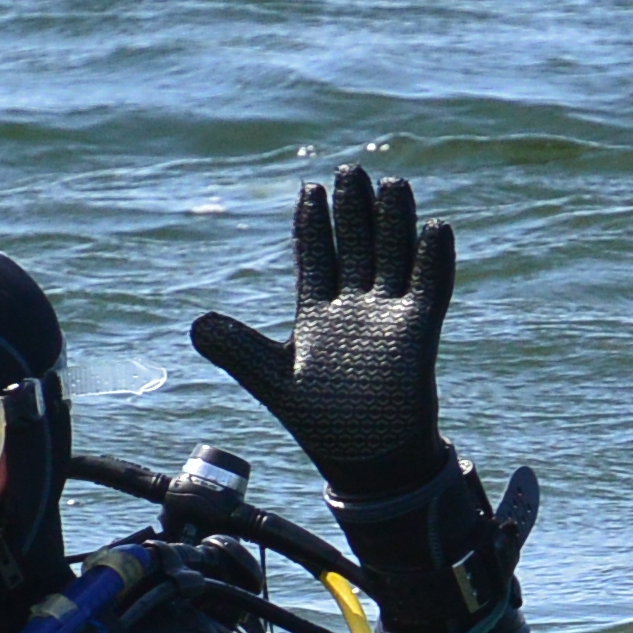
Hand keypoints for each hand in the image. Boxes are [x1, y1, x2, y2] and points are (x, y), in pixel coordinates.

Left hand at [187, 161, 455, 503]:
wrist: (366, 461)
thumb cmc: (321, 422)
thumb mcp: (273, 381)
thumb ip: (238, 351)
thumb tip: (195, 324)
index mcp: (317, 313)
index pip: (315, 256)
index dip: (313, 224)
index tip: (310, 188)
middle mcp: (354, 307)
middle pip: (356, 245)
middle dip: (353, 211)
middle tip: (350, 171)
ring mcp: (389, 317)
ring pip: (393, 257)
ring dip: (394, 223)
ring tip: (393, 184)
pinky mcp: (419, 334)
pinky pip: (429, 290)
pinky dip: (433, 262)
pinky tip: (436, 229)